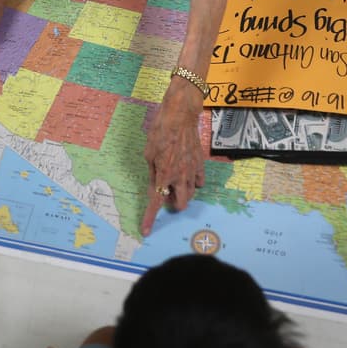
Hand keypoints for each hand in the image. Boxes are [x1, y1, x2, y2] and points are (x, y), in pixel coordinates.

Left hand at [140, 79, 207, 235]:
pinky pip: (199, 182)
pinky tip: (186, 173)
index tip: (146, 231)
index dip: (150, 219)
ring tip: (174, 180)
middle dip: (172, 204)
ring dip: (181, 193)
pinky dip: (192, 182)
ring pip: (190, 195)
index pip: (156, 202)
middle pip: (180, 204)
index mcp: (164, 174)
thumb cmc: (160, 131)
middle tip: (165, 193)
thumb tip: (155, 188)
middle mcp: (180, 176)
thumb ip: (152, 173)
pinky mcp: (201, 164)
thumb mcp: (148, 153)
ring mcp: (193, 171)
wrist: (180, 115)